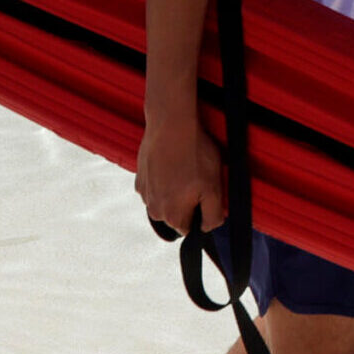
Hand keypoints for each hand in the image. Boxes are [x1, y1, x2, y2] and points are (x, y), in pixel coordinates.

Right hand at [136, 106, 225, 235]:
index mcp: (172, 216)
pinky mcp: (139, 178)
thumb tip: (208, 228)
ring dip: (174, 190)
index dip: (200, 212)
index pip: (190, 228)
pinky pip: (155, 186)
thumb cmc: (194, 155)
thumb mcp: (214, 187)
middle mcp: (153, 210)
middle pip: (176, 216)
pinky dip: (164, 179)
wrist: (171, 125)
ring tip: (184, 169)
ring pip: (165, 200)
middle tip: (196, 179)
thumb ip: (213, 215)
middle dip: (187, 202)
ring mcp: (144, 193)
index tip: (204, 193)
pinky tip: (173, 163)